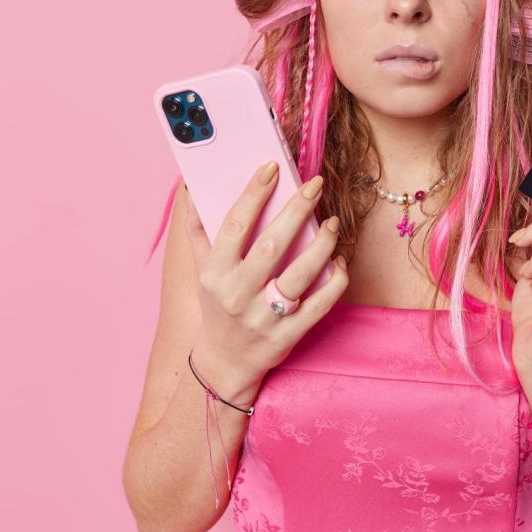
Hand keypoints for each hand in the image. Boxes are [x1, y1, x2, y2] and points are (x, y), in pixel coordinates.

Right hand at [181, 162, 349, 393]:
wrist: (224, 363)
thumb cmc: (216, 307)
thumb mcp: (202, 270)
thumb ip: (198, 229)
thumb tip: (192, 186)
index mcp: (215, 273)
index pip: (235, 225)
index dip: (254, 193)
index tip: (272, 167)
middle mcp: (238, 294)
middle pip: (272, 245)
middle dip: (297, 210)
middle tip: (315, 183)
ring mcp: (265, 317)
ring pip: (300, 274)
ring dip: (322, 244)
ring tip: (332, 221)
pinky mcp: (289, 335)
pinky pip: (320, 303)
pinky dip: (335, 279)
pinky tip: (340, 260)